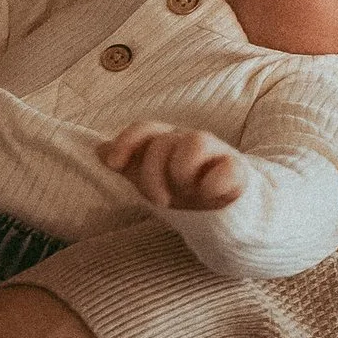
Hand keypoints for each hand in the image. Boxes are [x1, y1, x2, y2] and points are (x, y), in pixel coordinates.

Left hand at [105, 121, 245, 213]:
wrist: (228, 207)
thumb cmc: (185, 190)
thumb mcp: (152, 179)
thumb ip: (128, 164)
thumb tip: (99, 150)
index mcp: (167, 142)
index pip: (144, 129)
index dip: (126, 142)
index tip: (112, 164)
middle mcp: (189, 141)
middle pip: (162, 143)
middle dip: (153, 176)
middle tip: (160, 201)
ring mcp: (216, 152)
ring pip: (195, 142)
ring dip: (183, 173)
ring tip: (189, 192)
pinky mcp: (238, 169)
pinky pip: (225, 170)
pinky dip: (213, 187)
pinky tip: (211, 196)